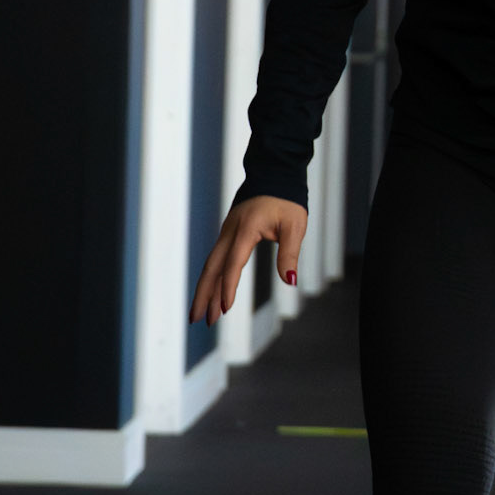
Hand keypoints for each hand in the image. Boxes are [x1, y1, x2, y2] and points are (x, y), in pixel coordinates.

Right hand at [190, 197, 306, 326]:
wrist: (274, 174)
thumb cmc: (286, 200)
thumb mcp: (295, 226)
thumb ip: (290, 253)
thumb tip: (289, 281)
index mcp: (245, 230)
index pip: (232, 264)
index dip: (228, 287)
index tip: (225, 309)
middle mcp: (230, 232)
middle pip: (212, 268)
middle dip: (204, 295)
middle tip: (199, 320)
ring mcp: (226, 233)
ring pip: (211, 265)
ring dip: (205, 290)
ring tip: (201, 314)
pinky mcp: (229, 234)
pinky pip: (217, 259)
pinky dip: (212, 278)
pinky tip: (211, 292)